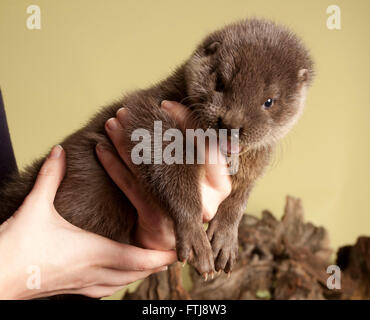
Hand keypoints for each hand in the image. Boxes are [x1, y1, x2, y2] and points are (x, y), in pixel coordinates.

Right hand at [0, 146, 175, 298]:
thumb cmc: (17, 246)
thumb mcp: (35, 207)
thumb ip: (51, 176)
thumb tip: (58, 151)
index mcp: (93, 251)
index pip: (138, 258)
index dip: (160, 257)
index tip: (176, 253)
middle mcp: (94, 271)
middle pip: (137, 273)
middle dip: (157, 265)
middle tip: (172, 257)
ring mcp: (85, 285)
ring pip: (123, 284)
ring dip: (140, 274)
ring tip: (154, 265)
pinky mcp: (74, 291)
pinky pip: (106, 290)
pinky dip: (120, 283)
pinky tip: (119, 279)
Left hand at [96, 100, 231, 250]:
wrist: (172, 241)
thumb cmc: (188, 203)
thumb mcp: (203, 178)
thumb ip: (202, 153)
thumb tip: (182, 117)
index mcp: (220, 183)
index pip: (206, 143)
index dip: (186, 121)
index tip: (165, 104)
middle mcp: (202, 195)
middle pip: (173, 152)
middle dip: (147, 128)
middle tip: (127, 110)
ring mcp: (177, 207)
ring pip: (147, 166)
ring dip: (126, 143)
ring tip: (112, 123)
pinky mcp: (154, 214)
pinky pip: (130, 185)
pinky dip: (114, 165)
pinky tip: (101, 150)